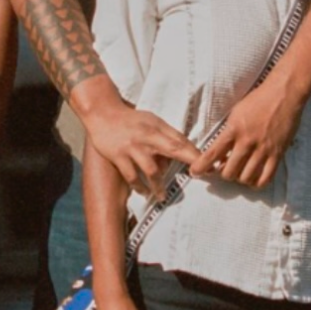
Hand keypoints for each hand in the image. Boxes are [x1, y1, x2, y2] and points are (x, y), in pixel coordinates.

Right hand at [80, 94, 201, 194]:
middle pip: (172, 150)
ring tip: (161, 196)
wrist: (102, 113)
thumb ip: (167, 135)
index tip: (208, 164)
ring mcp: (132, 148)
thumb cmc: (130, 119)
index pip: (180, 140)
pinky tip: (143, 192)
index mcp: (156, 127)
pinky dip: (139, 186)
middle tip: (200, 176)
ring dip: (158, 186)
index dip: (195, 153)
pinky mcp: (118, 156)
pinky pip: (132, 176)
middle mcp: (146, 137)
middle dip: (189, 163)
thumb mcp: (151, 121)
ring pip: (151, 170)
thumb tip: (182, 153)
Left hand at [186, 78, 304, 189]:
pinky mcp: (278, 154)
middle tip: (226, 168)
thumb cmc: (259, 99)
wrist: (284, 93)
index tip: (195, 172)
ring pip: (246, 178)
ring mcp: (263, 149)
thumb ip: (228, 131)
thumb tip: (220, 150)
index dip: (201, 167)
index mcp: (234, 129)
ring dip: (240, 178)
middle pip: (229, 172)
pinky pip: (265, 178)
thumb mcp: (236, 112)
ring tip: (241, 171)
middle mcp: (247, 142)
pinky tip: (254, 178)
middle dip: (224, 174)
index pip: (213, 154)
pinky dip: (257, 183)